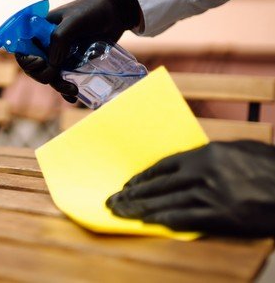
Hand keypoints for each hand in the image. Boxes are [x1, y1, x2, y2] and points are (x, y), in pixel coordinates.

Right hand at [15, 0, 140, 101]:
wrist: (117, 12)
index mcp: (40, 30)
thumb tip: (51, 66)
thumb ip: (59, 40)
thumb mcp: (73, 22)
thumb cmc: (92, 10)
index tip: (41, 63)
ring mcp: (61, 54)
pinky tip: (74, 97)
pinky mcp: (74, 62)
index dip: (26, 60)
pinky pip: (66, 79)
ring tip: (73, 91)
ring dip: (58, 86)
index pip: (23, 48)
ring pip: (51, 76)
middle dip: (43, 76)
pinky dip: (67, 90)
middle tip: (55, 79)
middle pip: (35, 67)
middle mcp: (47, 44)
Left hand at [106, 141, 274, 236]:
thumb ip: (209, 155)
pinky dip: (165, 220)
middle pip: (159, 185)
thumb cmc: (268, 166)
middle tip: (113, 201)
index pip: (163, 165)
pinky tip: (149, 223)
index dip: (143, 176)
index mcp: (205, 154)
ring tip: (122, 213)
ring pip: (166, 202)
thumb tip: (187, 163)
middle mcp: (203, 173)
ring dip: (141, 209)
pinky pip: (186, 219)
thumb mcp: (237, 150)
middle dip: (133, 194)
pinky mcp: (221, 216)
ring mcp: (211, 195)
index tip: (128, 184)